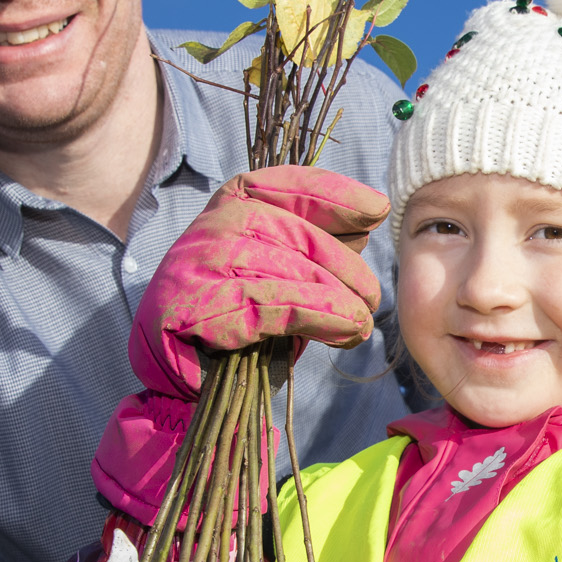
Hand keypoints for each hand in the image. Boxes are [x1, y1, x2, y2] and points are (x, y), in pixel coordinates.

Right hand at [128, 167, 388, 396]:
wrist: (184, 375)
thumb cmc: (240, 321)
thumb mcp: (281, 274)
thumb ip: (312, 249)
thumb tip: (364, 229)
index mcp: (229, 206)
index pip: (283, 186)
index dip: (333, 195)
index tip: (377, 209)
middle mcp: (211, 226)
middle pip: (294, 232)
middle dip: (344, 264)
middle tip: (372, 297)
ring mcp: (202, 263)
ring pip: (288, 269)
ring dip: (337, 299)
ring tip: (362, 322)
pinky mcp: (201, 305)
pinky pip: (274, 305)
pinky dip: (319, 317)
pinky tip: (345, 331)